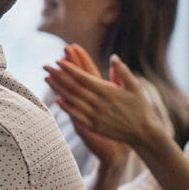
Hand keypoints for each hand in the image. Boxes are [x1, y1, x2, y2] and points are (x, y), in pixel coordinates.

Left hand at [43, 44, 162, 156]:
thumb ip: (123, 72)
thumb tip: (113, 56)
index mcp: (108, 91)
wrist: (143, 133)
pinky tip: (57, 99)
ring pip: (72, 100)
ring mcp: (95, 115)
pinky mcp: (93, 126)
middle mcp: (99, 103)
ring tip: (46, 78)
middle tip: (45, 65)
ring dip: (58, 88)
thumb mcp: (135, 87)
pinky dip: (66, 108)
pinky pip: (76, 116)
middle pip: (74, 87)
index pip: (84, 78)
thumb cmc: (140, 107)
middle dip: (58, 75)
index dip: (70, 69)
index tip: (58, 61)